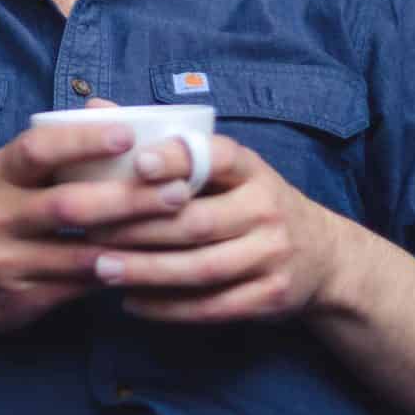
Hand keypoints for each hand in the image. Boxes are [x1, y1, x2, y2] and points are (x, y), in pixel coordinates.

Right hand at [0, 118, 194, 334]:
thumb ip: (48, 151)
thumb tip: (108, 112)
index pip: (39, 150)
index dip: (84, 142)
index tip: (129, 135)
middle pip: (69, 206)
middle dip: (128, 199)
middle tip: (178, 190)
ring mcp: (5, 262)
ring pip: (78, 255)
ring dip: (131, 244)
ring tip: (177, 232)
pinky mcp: (17, 301)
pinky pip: (74, 290)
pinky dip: (112, 278)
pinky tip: (147, 268)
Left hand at [89, 135, 340, 322]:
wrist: (324, 256)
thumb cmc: (249, 201)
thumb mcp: (223, 167)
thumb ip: (162, 142)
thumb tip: (95, 107)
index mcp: (251, 168)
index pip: (216, 156)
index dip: (177, 159)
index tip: (136, 164)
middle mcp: (266, 208)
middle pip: (197, 220)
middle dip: (139, 228)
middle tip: (90, 231)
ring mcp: (273, 255)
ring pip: (202, 267)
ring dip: (147, 271)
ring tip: (101, 269)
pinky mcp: (272, 296)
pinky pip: (213, 306)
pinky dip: (169, 307)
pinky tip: (131, 301)